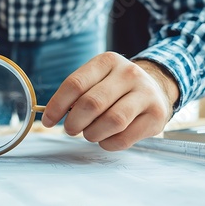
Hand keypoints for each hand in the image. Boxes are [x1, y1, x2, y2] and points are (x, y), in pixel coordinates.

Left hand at [41, 52, 178, 150]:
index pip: (75, 84)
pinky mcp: (156, 115)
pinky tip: (106, 139)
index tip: (48, 121)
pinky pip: (125, 138)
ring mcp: (146, 93)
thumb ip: (76, 93)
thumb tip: (51, 116)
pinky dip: (108, 144)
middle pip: (92, 104)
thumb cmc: (115, 89)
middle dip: (74, 123)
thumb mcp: (97, 79)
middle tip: (71, 129)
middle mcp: (129, 73)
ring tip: (90, 133)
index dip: (57, 106)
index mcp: (107, 61)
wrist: (155, 88)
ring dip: (93, 134)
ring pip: (112, 121)